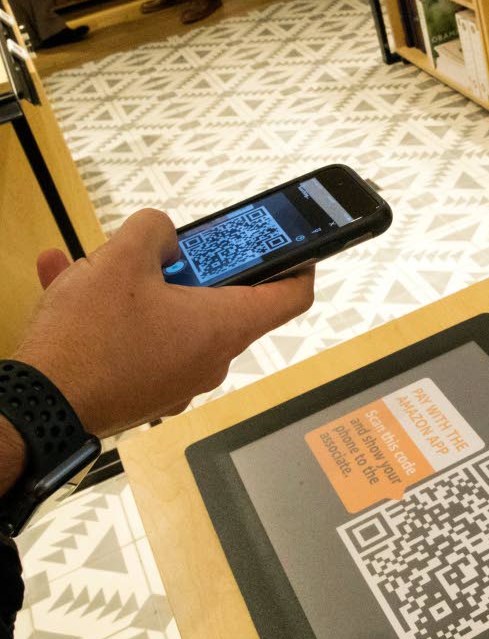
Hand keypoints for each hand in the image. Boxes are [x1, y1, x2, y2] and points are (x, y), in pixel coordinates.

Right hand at [12, 209, 314, 438]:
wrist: (38, 408)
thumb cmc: (87, 342)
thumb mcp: (120, 259)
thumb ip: (153, 230)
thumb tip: (164, 234)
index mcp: (224, 326)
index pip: (291, 297)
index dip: (299, 264)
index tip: (294, 246)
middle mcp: (211, 358)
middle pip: (224, 301)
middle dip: (192, 268)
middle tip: (163, 250)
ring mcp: (179, 379)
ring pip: (171, 316)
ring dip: (141, 286)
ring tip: (96, 263)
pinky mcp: (146, 390)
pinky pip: (141, 339)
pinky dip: (115, 312)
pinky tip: (69, 281)